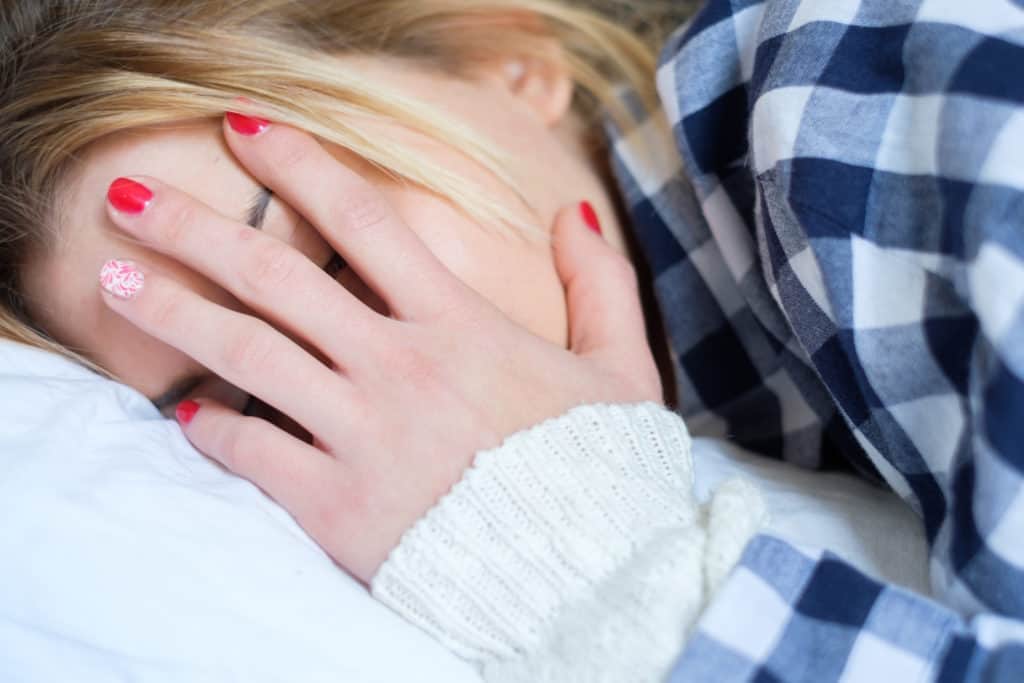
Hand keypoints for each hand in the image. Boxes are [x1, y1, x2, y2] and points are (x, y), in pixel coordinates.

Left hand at [100, 118, 661, 582]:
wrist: (586, 580)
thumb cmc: (600, 472)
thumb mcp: (622, 368)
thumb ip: (600, 281)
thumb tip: (572, 208)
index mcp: (459, 326)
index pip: (364, 219)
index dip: (299, 163)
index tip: (244, 128)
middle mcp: (399, 368)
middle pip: (277, 278)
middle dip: (196, 229)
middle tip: (131, 198)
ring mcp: (362, 437)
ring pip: (244, 355)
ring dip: (170, 312)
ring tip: (111, 279)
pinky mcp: (337, 507)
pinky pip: (253, 453)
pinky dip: (213, 430)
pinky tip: (189, 415)